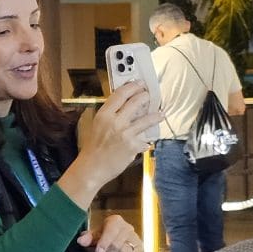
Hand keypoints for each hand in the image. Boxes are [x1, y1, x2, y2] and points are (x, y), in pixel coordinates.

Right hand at [60, 83, 160, 204]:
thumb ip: (110, 116)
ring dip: (155, 115)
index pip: (120, 94)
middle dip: (145, 96)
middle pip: (135, 102)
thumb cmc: (93, 148)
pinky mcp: (133, 145)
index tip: (138, 84)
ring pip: (146, 119)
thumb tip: (124, 107)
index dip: (132, 86)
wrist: (92, 167)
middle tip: (150, 95)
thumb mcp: (97, 126)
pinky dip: (146, 140)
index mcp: (104, 115)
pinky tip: (148, 141)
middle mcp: (115, 122)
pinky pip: (145, 139)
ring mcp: (125, 133)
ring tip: (160, 113)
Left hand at [81, 214, 142, 251]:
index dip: (104, 243)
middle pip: (116, 245)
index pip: (111, 231)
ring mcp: (135, 239)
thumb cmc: (100, 238)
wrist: (111, 247)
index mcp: (116, 221)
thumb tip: (81, 240)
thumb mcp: (92, 237)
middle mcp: (128, 228)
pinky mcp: (138, 250)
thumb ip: (87, 238)